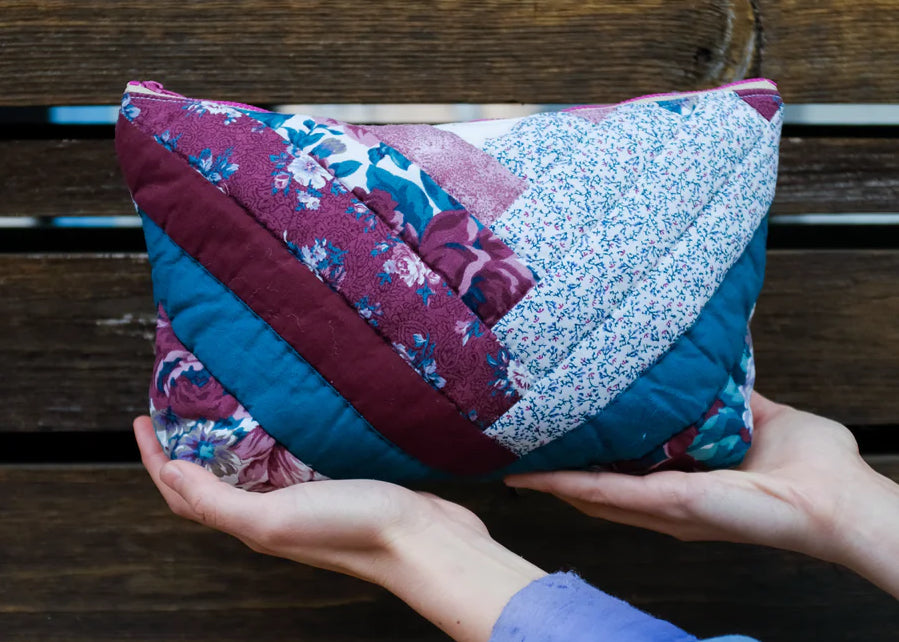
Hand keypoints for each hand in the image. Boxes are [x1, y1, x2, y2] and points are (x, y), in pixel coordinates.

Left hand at [134, 416, 544, 640]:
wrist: (423, 539)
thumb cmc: (351, 529)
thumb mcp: (274, 517)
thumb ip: (219, 499)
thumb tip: (168, 471)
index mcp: (251, 521)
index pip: (183, 491)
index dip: (156, 456)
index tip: (145, 416)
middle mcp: (271, 509)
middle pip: (211, 478)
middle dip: (187, 443)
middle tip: (179, 401)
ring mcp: (304, 494)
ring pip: (251, 464)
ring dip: (228, 436)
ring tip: (221, 399)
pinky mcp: (335, 477)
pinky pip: (289, 453)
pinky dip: (272, 433)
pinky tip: (280, 410)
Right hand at [504, 393, 898, 597]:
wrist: (832, 494)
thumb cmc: (808, 466)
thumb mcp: (759, 418)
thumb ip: (728, 398)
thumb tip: (710, 364)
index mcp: (682, 481)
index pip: (622, 470)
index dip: (588, 455)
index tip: (561, 430)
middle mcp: (663, 502)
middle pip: (595, 489)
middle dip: (556, 469)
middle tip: (522, 443)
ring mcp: (661, 507)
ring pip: (588, 493)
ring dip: (548, 478)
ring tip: (511, 457)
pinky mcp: (667, 504)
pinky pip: (602, 493)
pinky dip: (564, 484)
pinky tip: (532, 474)